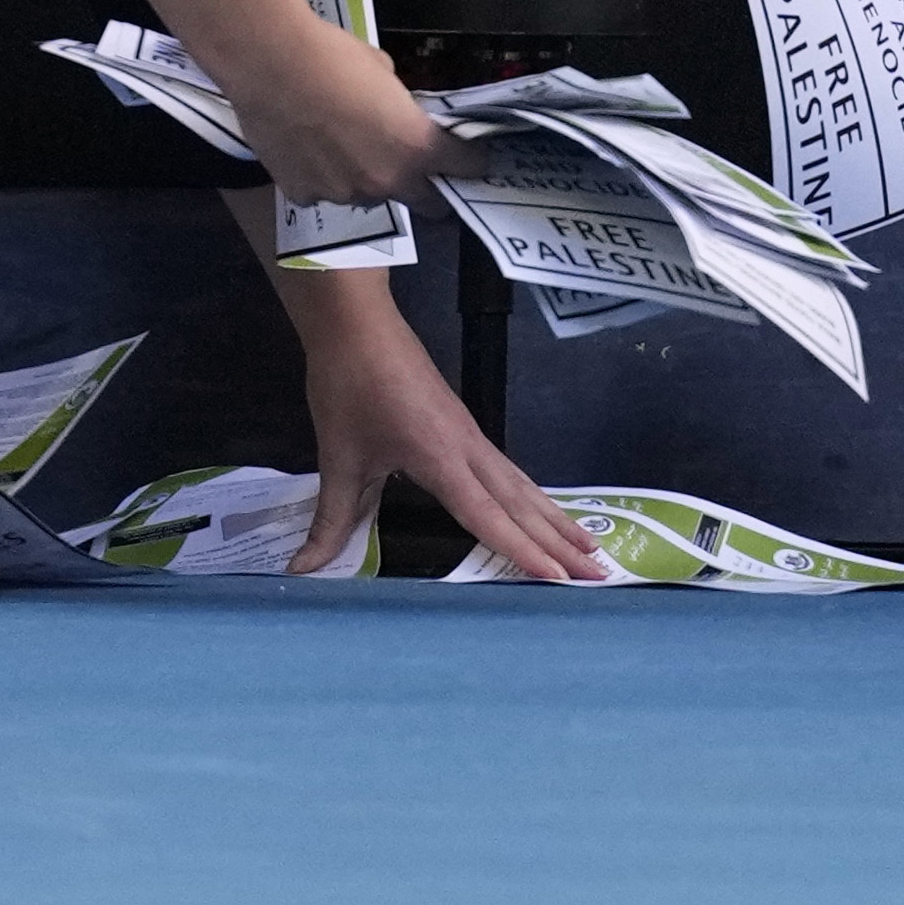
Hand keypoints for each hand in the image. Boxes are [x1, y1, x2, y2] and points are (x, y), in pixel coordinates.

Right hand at [131, 0, 443, 204]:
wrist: (272, 64)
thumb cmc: (335, 56)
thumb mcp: (386, 74)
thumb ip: (399, 107)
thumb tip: (394, 114)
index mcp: (415, 147)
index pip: (463, 166)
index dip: (469, 160)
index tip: (469, 156)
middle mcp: (384, 181)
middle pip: (426, 201)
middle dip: (429, 188)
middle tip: (418, 169)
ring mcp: (342, 194)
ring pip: (367, 195)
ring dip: (366, 178)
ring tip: (340, 143)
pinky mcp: (303, 195)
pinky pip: (322, 191)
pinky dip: (322, 176)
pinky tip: (306, 147)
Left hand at [287, 269, 606, 582]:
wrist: (358, 325)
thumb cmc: (350, 388)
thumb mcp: (338, 458)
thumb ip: (331, 520)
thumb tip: (304, 568)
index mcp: (442, 459)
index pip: (488, 517)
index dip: (522, 552)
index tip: (558, 580)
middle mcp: (469, 449)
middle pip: (523, 503)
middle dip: (560, 542)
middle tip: (599, 574)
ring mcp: (471, 436)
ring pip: (522, 485)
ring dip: (555, 517)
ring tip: (588, 547)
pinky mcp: (464, 427)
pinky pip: (508, 471)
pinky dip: (531, 497)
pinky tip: (538, 508)